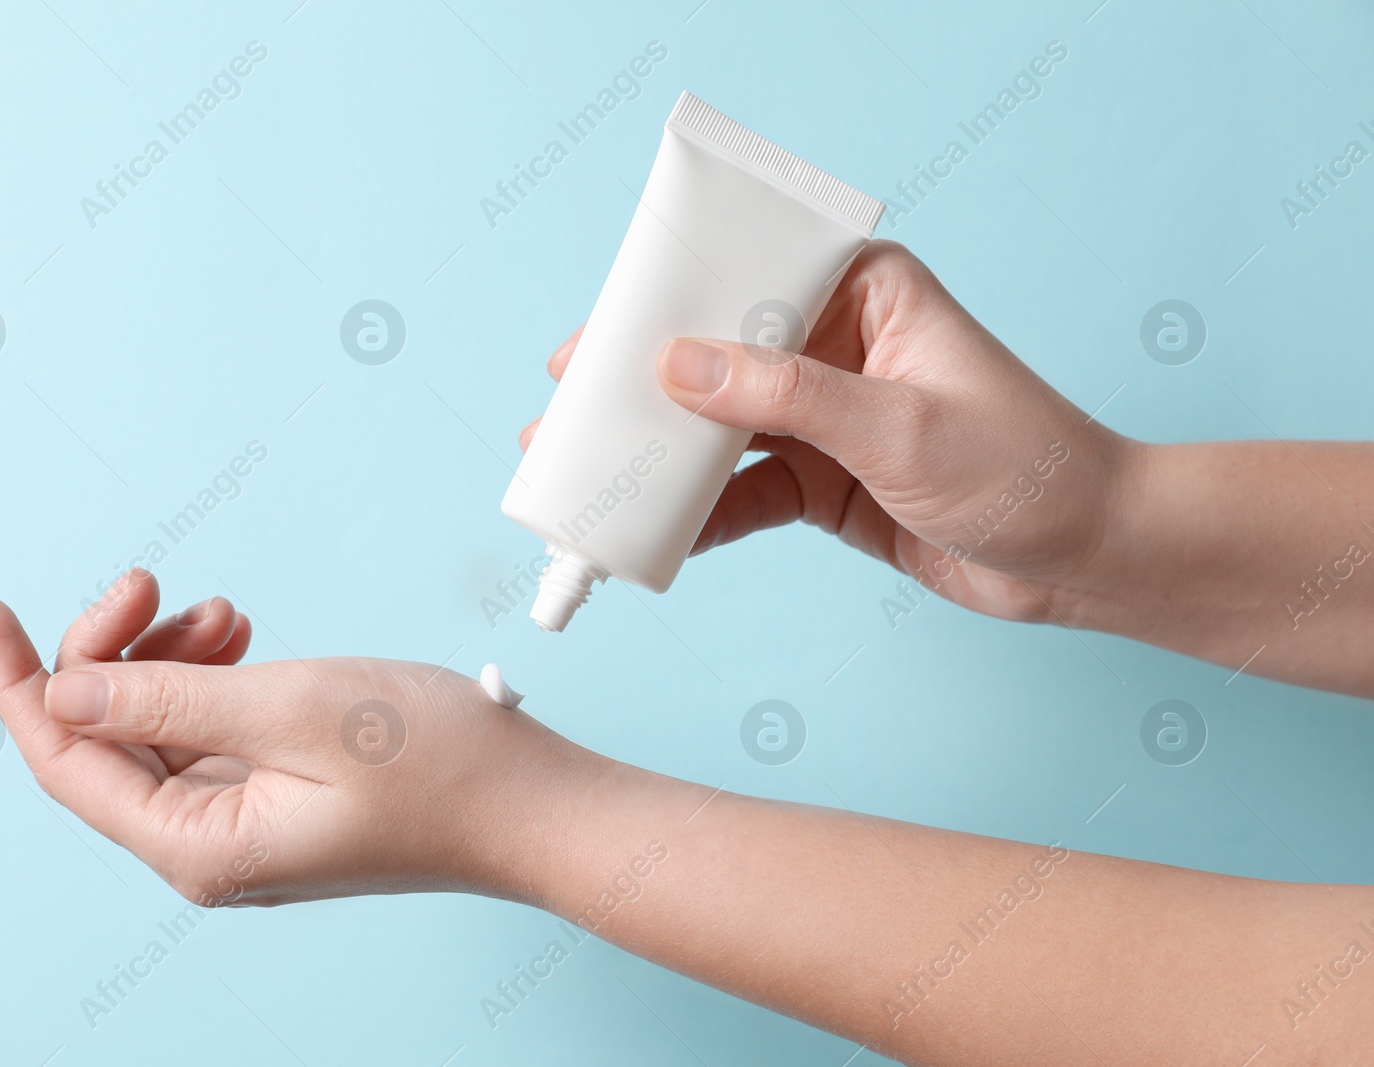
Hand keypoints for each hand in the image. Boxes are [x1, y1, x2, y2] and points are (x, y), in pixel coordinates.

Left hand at [0, 570, 592, 907]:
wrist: (533, 804)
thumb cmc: (438, 763)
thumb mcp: (292, 709)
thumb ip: (167, 698)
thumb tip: (63, 690)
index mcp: (197, 845)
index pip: (63, 760)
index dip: (18, 678)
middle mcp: (207, 846)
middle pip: (105, 738)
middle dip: (112, 651)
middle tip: (151, 583)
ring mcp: (244, 823)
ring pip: (156, 727)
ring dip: (167, 658)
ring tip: (227, 614)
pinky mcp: (279, 797)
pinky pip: (207, 731)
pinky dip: (209, 676)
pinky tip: (242, 638)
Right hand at [520, 241, 1137, 623]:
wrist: (1088, 556)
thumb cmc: (1027, 465)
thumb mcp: (898, 424)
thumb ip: (786, 396)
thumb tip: (677, 366)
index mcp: (866, 292)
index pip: (747, 277)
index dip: (667, 303)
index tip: (599, 336)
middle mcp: (838, 343)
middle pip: (718, 355)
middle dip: (644, 386)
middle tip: (568, 409)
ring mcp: (827, 415)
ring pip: (722, 427)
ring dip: (662, 453)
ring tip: (589, 473)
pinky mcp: (825, 478)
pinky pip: (745, 491)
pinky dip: (701, 513)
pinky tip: (654, 532)